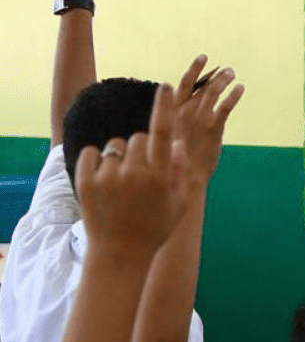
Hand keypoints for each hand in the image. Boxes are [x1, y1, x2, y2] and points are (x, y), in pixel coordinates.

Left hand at [74, 84, 182, 258]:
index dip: (164, 107)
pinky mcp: (87, 181)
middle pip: (139, 138)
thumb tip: (178, 144)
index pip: (162, 133)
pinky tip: (103, 180)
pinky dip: (96, 162)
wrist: (121, 253)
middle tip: (141, 174)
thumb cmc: (155, 228)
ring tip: (121, 185)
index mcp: (159, 177)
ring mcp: (109, 177)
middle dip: (142, 150)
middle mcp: (134, 173)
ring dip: (119, 159)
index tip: (165, 87)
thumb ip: (181, 172)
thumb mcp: (179, 203)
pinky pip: (92, 154)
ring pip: (116, 147)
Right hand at [168, 56, 244, 189]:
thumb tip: (187, 115)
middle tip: (223, 66)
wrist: (183, 177)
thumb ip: (179, 123)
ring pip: (213, 91)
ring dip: (224, 80)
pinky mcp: (214, 127)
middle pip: (199, 84)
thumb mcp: (172, 138)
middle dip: (211, 73)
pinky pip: (226, 106)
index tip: (203, 59)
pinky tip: (241, 89)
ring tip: (232, 74)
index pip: (184, 85)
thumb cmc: (176, 161)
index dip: (195, 70)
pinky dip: (234, 95)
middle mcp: (185, 111)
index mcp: (172, 112)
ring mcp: (199, 118)